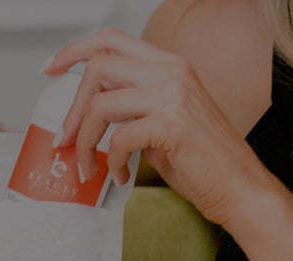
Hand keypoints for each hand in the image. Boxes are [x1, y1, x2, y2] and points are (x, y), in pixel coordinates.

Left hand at [49, 28, 275, 227]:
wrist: (241, 188)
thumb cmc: (205, 161)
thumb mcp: (165, 119)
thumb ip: (132, 105)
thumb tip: (89, 111)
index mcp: (172, 65)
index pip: (112, 41)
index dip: (75, 51)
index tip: (51, 69)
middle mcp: (173, 72)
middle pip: (98, 68)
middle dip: (72, 107)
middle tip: (65, 138)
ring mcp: (174, 96)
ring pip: (100, 105)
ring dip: (84, 140)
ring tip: (87, 165)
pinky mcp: (172, 125)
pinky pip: (119, 138)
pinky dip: (112, 162)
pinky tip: (120, 175)